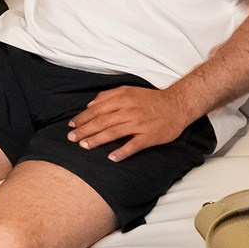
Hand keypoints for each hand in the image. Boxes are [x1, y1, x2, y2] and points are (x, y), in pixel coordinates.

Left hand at [67, 84, 203, 161]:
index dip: (82, 118)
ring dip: (97, 140)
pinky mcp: (149, 136)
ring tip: (84, 146)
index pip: (97, 109)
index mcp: (122, 99)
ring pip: (114, 133)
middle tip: (72, 138)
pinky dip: (122, 152)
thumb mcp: (128, 90)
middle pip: (102, 122)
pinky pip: (134, 145)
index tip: (71, 125)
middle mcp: (129, 111)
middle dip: (84, 130)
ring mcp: (139, 124)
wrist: (177, 105)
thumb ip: (108, 95)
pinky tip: (111, 157)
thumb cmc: (150, 99)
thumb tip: (89, 104)